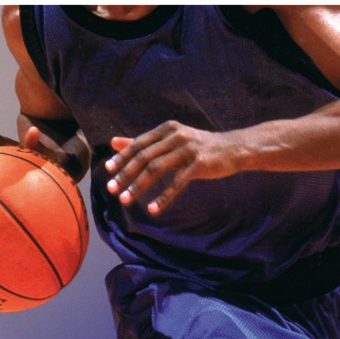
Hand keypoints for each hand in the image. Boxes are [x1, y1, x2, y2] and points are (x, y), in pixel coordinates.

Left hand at [104, 120, 239, 214]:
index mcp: (167, 129)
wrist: (232, 149)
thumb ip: (143, 142)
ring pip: (156, 169)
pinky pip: (176, 183)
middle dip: (125, 174)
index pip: (138, 144)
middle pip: (144, 156)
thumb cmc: (198, 146)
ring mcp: (187, 149)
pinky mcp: (198, 164)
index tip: (107, 171)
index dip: (122, 157)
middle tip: (111, 189)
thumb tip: (114, 143)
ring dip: (138, 186)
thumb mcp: (171, 140)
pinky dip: (163, 197)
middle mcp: (175, 136)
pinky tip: (152, 209)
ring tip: (125, 200)